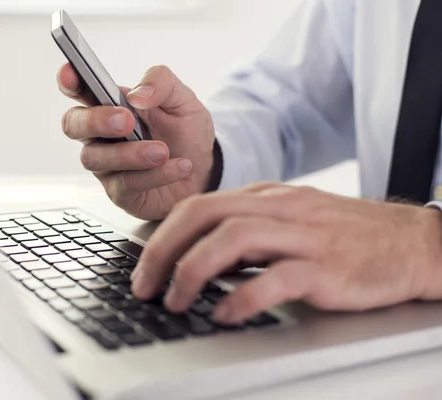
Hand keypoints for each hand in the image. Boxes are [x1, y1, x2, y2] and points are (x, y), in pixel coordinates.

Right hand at [57, 63, 214, 220]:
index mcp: (110, 104)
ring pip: (96, 158)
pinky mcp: (119, 191)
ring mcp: (106, 164)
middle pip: (73, 125)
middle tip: (126, 121)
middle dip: (96, 121)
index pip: (79, 89)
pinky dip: (154, 175)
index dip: (69, 81)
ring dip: (131, 153)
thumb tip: (138, 94)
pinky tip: (178, 166)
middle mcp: (101, 134)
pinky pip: (125, 184)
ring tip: (163, 151)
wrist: (204, 171)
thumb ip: (162, 83)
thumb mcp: (182, 100)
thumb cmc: (185, 133)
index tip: (70, 75)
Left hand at [131, 183, 441, 323]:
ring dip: (194, 271)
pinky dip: (244, 297)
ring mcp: (304, 235)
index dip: (163, 236)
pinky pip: (278, 277)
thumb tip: (198, 257)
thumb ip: (247, 232)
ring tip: (176, 302)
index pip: (199, 205)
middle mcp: (279, 209)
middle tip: (146, 287)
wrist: (410, 242)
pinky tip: (225, 314)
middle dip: (165, 250)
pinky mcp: (327, 267)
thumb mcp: (290, 220)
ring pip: (234, 238)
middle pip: (205, 214)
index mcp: (265, 197)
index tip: (145, 269)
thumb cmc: (345, 235)